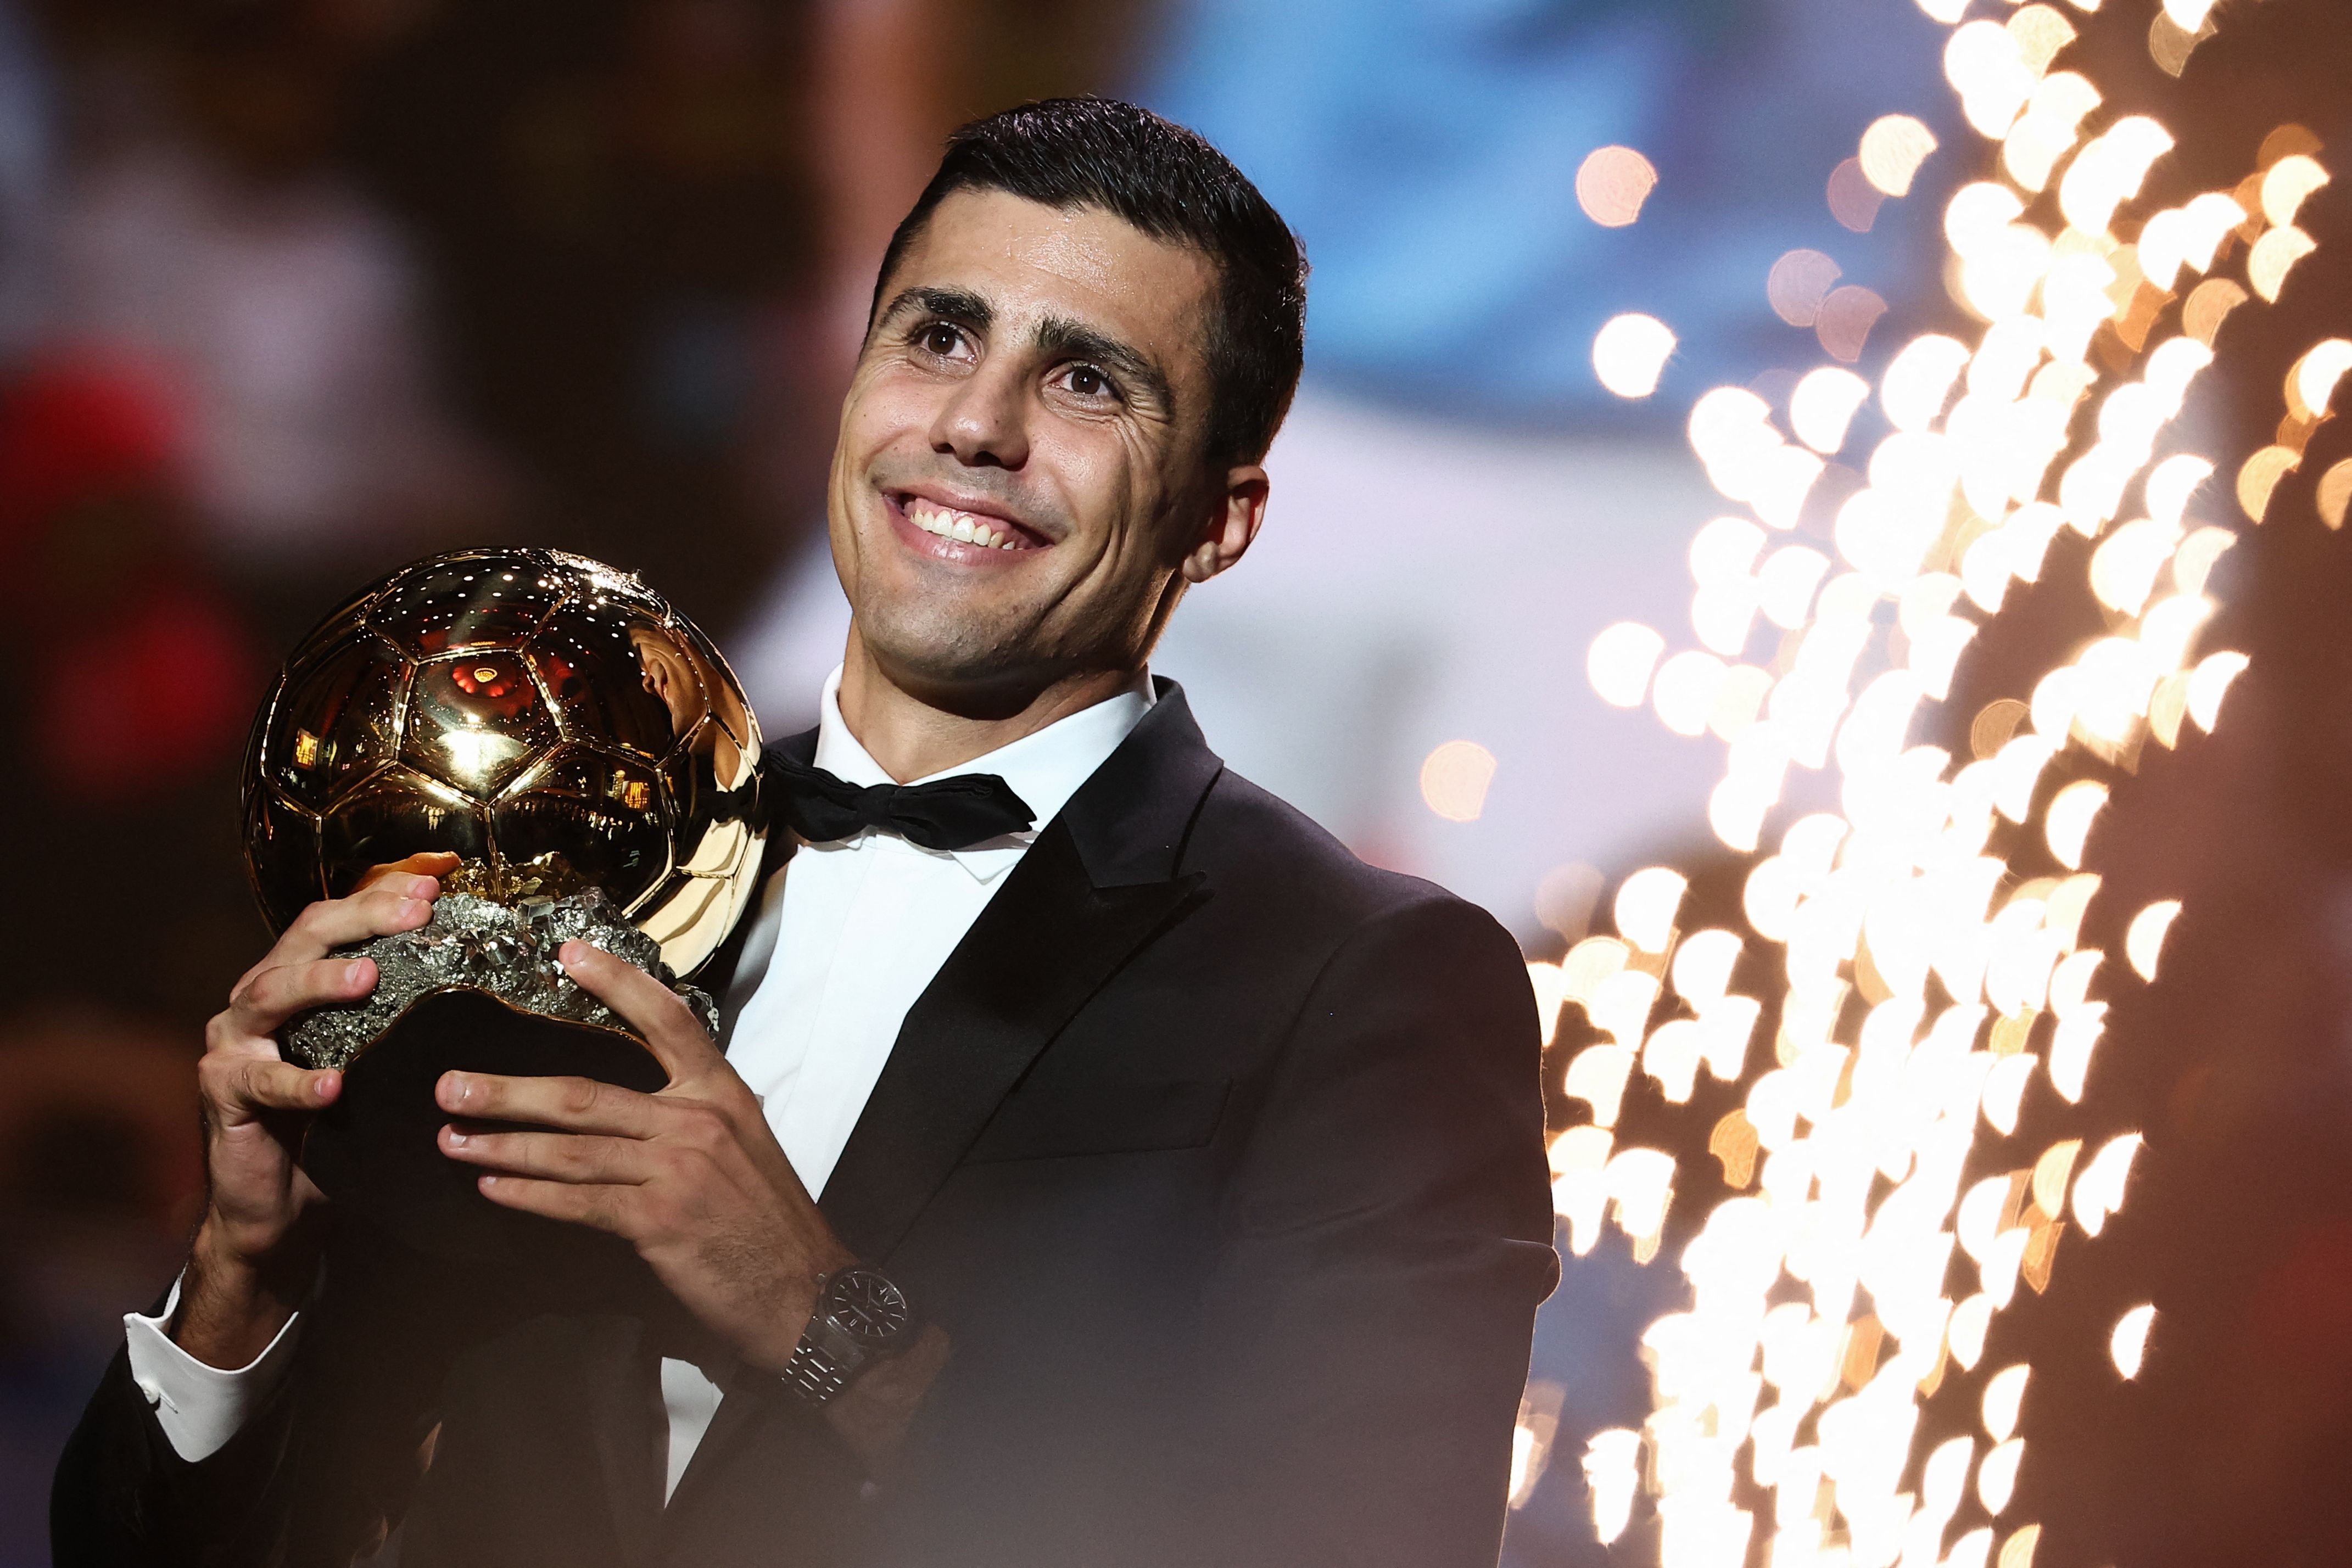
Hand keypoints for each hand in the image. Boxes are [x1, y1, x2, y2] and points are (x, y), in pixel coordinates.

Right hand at [177, 851, 459, 1367]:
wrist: (275, 1205)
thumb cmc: (331, 1126)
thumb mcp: (370, 1060)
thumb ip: (398, 1018)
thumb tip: (477, 976)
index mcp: (294, 983)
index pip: (331, 921)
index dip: (378, 898)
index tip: (432, 885)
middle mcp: (257, 1002)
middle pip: (303, 940)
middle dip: (359, 919)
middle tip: (412, 912)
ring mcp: (234, 1044)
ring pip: (270, 994)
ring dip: (320, 981)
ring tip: (366, 976)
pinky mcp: (224, 1093)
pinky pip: (260, 1081)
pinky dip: (299, 1081)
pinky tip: (334, 1085)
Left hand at [435, 940, 857, 1373]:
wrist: (805, 1288)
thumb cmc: (770, 1222)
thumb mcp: (745, 1147)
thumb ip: (691, 1120)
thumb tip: (630, 1115)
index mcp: (721, 1094)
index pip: (667, 1020)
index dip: (617, 983)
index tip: (569, 955)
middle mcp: (697, 1120)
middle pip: (585, 1094)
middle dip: (509, 1092)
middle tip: (452, 1085)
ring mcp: (676, 1169)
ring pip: (570, 1148)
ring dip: (502, 1144)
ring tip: (453, 1139)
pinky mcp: (658, 1219)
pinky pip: (578, 1201)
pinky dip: (530, 1195)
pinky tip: (494, 1188)